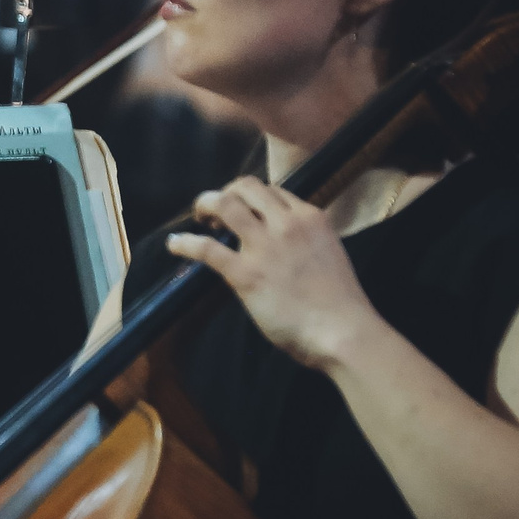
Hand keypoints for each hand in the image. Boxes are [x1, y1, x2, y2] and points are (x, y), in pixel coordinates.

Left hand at [167, 176, 381, 370]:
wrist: (343, 330)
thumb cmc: (340, 303)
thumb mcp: (328, 254)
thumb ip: (306, 242)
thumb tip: (285, 246)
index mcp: (311, 218)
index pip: (273, 191)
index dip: (252, 197)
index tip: (243, 210)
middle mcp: (286, 223)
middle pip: (246, 187)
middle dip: (227, 192)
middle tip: (217, 211)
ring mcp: (264, 246)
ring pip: (224, 204)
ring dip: (205, 205)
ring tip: (198, 218)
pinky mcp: (245, 273)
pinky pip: (206, 248)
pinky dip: (185, 243)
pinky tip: (174, 245)